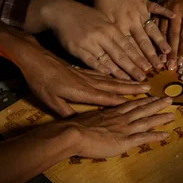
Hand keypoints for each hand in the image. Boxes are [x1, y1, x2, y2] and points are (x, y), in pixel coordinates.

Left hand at [14, 35, 151, 116]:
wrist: (34, 58)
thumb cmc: (40, 81)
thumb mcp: (50, 100)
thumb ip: (66, 112)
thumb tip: (79, 124)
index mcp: (82, 91)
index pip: (107, 97)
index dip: (123, 100)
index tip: (140, 102)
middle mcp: (89, 82)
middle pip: (115, 85)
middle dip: (133, 88)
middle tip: (149, 89)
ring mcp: (87, 74)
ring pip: (112, 78)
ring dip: (128, 81)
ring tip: (141, 81)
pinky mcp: (83, 70)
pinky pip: (104, 73)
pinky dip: (116, 75)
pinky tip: (121, 76)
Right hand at [27, 0, 150, 80]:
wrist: (60, 11)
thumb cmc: (85, 16)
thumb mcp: (104, 19)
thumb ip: (117, 32)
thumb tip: (132, 44)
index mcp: (111, 28)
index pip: (129, 46)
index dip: (140, 58)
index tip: (150, 68)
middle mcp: (103, 35)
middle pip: (122, 55)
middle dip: (134, 67)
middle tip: (145, 78)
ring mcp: (90, 43)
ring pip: (109, 60)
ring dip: (121, 72)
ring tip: (131, 81)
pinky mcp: (78, 49)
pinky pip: (92, 62)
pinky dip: (102, 70)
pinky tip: (111, 77)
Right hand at [67, 97, 173, 158]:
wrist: (72, 133)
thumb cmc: (73, 127)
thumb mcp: (85, 118)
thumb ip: (94, 119)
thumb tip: (93, 122)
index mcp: (110, 112)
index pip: (130, 104)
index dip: (143, 100)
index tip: (152, 95)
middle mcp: (120, 118)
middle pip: (142, 109)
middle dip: (157, 103)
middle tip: (170, 98)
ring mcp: (124, 129)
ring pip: (146, 121)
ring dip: (160, 117)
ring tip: (172, 114)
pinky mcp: (125, 141)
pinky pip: (144, 137)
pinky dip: (156, 135)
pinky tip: (166, 134)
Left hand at [86, 0, 174, 69]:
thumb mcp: (98, 20)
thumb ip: (107, 37)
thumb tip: (110, 57)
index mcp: (117, 27)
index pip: (128, 48)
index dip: (135, 62)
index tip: (142, 73)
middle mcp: (129, 20)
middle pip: (142, 42)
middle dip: (150, 57)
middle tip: (158, 68)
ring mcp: (138, 10)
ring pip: (151, 29)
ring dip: (160, 41)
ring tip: (168, 52)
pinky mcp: (144, 0)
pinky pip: (156, 7)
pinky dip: (164, 12)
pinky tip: (174, 16)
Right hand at [157, 0, 182, 70]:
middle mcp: (176, 12)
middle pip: (173, 36)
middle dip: (173, 53)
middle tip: (172, 68)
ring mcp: (164, 11)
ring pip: (162, 33)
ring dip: (162, 48)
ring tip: (162, 62)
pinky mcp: (157, 10)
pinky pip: (155, 26)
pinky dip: (154, 38)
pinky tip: (153, 49)